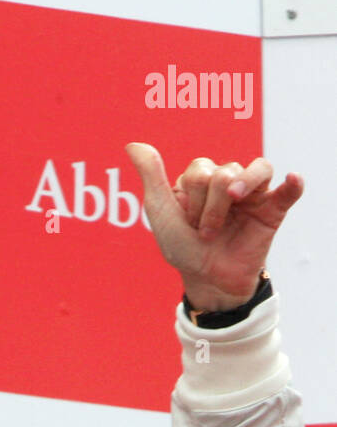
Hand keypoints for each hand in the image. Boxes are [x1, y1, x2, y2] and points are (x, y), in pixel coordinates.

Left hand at [125, 143, 303, 310]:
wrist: (208, 282)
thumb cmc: (182, 247)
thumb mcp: (160, 212)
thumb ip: (150, 176)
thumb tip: (133, 144)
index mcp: (200, 179)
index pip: (199, 170)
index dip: (192, 200)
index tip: (188, 225)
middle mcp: (227, 182)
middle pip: (223, 172)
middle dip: (210, 207)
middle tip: (206, 233)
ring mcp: (251, 195)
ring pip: (254, 170)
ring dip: (239, 190)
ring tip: (234, 203)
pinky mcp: (272, 212)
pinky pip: (287, 191)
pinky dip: (292, 184)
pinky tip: (292, 180)